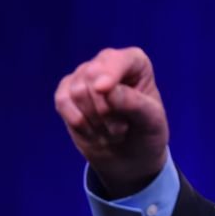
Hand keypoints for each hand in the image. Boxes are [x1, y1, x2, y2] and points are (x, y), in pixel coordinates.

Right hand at [55, 47, 168, 197]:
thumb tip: (107, 90)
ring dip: (94, 121)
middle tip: (121, 128)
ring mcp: (84, 75)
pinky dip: (79, 123)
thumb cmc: (146, 132)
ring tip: (111, 131)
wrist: (129, 156)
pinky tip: (94, 132)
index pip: (117, 60)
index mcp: (135, 62)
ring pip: (76, 92)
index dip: (109, 73)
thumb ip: (134, 104)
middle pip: (92, 77)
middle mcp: (107, 62)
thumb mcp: (152, 121)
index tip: (103, 88)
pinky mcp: (66, 92)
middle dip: (105, 110)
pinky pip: (62, 102)